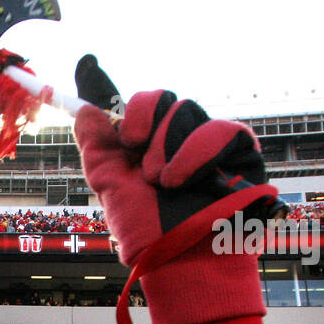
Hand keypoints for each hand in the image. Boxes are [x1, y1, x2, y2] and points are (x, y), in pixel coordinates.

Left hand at [72, 55, 272, 323]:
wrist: (184, 261)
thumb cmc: (148, 234)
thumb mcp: (111, 188)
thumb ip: (97, 147)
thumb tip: (83, 109)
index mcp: (145, 148)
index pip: (133, 106)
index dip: (106, 84)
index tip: (84, 63)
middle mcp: (176, 141)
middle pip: (159, 98)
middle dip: (143, 124)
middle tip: (139, 159)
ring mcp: (209, 144)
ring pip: (186, 109)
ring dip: (168, 147)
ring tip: (164, 183)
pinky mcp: (240, 151)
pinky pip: (219, 128)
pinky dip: (196, 152)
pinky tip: (183, 178)